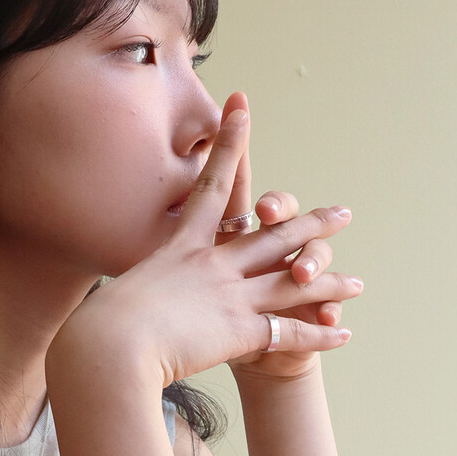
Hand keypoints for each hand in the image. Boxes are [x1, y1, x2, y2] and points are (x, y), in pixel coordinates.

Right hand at [57, 103, 360, 388]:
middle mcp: (213, 265)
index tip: (241, 106)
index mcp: (182, 249)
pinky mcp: (240, 332)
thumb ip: (137, 289)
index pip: (212, 187)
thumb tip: (123, 290)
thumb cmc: (99, 328)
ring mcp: (230, 297)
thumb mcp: (119, 294)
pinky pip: (289, 332)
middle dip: (310, 223)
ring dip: (328, 284)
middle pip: (274, 237)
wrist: (107, 349)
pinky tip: (343, 335)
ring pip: (293, 283)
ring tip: (358, 284)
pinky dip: (318, 334)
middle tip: (343, 213)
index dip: (229, 144)